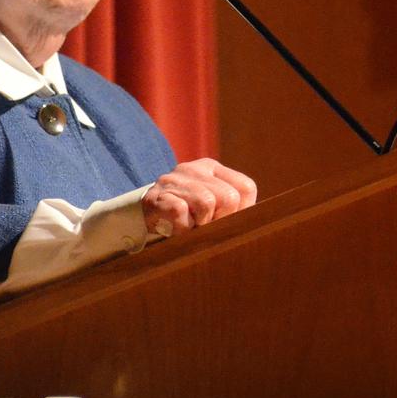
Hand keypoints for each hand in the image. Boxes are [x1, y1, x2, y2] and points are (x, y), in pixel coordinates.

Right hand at [141, 158, 256, 235]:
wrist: (142, 217)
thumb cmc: (186, 216)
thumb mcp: (212, 205)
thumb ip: (233, 209)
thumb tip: (254, 225)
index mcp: (213, 168)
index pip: (246, 188)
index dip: (241, 211)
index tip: (225, 221)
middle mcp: (195, 169)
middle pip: (229, 198)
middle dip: (220, 220)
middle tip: (204, 226)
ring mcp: (174, 180)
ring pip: (206, 204)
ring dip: (199, 224)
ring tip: (190, 225)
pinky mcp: (157, 196)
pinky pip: (181, 213)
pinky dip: (181, 229)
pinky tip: (175, 228)